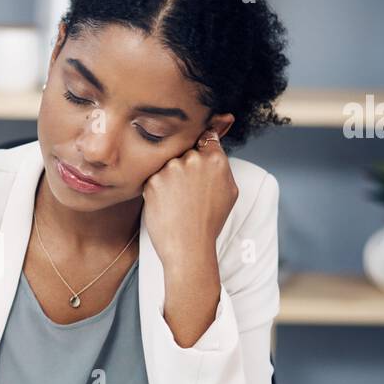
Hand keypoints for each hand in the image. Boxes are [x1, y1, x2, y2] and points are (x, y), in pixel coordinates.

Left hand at [141, 132, 238, 267]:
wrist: (188, 246)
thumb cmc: (209, 222)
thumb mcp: (229, 191)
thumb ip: (222, 166)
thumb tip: (214, 145)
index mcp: (216, 160)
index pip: (207, 137)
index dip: (201, 146)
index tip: (198, 150)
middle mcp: (194, 159)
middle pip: (185, 152)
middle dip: (185, 167)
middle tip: (187, 191)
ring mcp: (171, 169)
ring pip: (168, 165)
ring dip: (170, 178)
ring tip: (178, 201)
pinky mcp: (153, 180)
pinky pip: (154, 178)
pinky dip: (157, 189)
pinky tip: (167, 205)